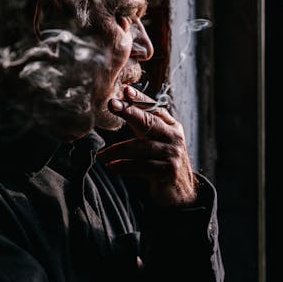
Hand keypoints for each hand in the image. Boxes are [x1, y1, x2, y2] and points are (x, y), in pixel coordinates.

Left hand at [97, 85, 197, 206]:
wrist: (180, 191)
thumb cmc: (162, 161)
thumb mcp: (155, 140)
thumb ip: (142, 123)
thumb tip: (121, 99)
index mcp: (171, 126)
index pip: (154, 108)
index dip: (139, 99)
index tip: (124, 90)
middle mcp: (174, 137)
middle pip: (149, 122)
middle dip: (129, 112)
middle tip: (112, 104)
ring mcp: (173, 155)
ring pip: (142, 147)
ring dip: (118, 150)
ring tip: (102, 155)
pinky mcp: (169, 172)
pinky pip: (142, 167)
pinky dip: (124, 166)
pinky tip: (112, 166)